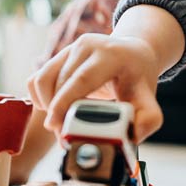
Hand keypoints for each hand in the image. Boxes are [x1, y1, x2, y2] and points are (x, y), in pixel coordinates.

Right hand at [27, 33, 163, 141]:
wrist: (133, 54)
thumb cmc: (138, 78)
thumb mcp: (149, 98)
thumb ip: (147, 120)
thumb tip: (131, 140)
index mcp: (112, 54)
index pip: (82, 79)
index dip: (65, 103)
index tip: (56, 126)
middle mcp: (89, 45)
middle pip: (60, 82)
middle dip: (57, 113)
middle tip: (65, 137)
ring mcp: (71, 47)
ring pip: (43, 80)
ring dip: (47, 107)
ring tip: (64, 123)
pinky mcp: (58, 55)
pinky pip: (36, 79)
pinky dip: (40, 98)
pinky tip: (57, 109)